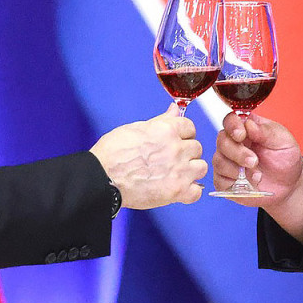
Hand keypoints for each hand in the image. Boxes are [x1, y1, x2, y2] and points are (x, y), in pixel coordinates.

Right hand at [90, 107, 206, 208]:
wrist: (101, 179)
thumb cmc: (112, 153)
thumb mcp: (135, 128)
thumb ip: (160, 121)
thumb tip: (174, 109)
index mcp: (166, 130)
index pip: (190, 127)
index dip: (182, 134)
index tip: (175, 141)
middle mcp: (176, 149)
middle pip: (197, 147)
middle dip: (185, 152)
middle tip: (170, 160)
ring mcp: (178, 171)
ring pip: (201, 167)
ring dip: (191, 170)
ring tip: (175, 174)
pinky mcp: (176, 191)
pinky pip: (197, 192)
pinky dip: (189, 192)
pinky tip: (177, 189)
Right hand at [213, 112, 302, 241]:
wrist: (289, 184)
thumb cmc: (285, 158)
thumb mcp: (282, 140)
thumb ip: (265, 131)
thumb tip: (248, 123)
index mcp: (246, 128)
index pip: (230, 120)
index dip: (232, 126)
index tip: (241, 135)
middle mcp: (234, 143)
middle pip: (222, 141)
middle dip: (237, 152)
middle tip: (254, 161)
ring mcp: (228, 162)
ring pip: (219, 161)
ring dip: (237, 169)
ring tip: (257, 175)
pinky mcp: (226, 181)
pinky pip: (220, 180)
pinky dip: (234, 183)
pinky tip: (248, 183)